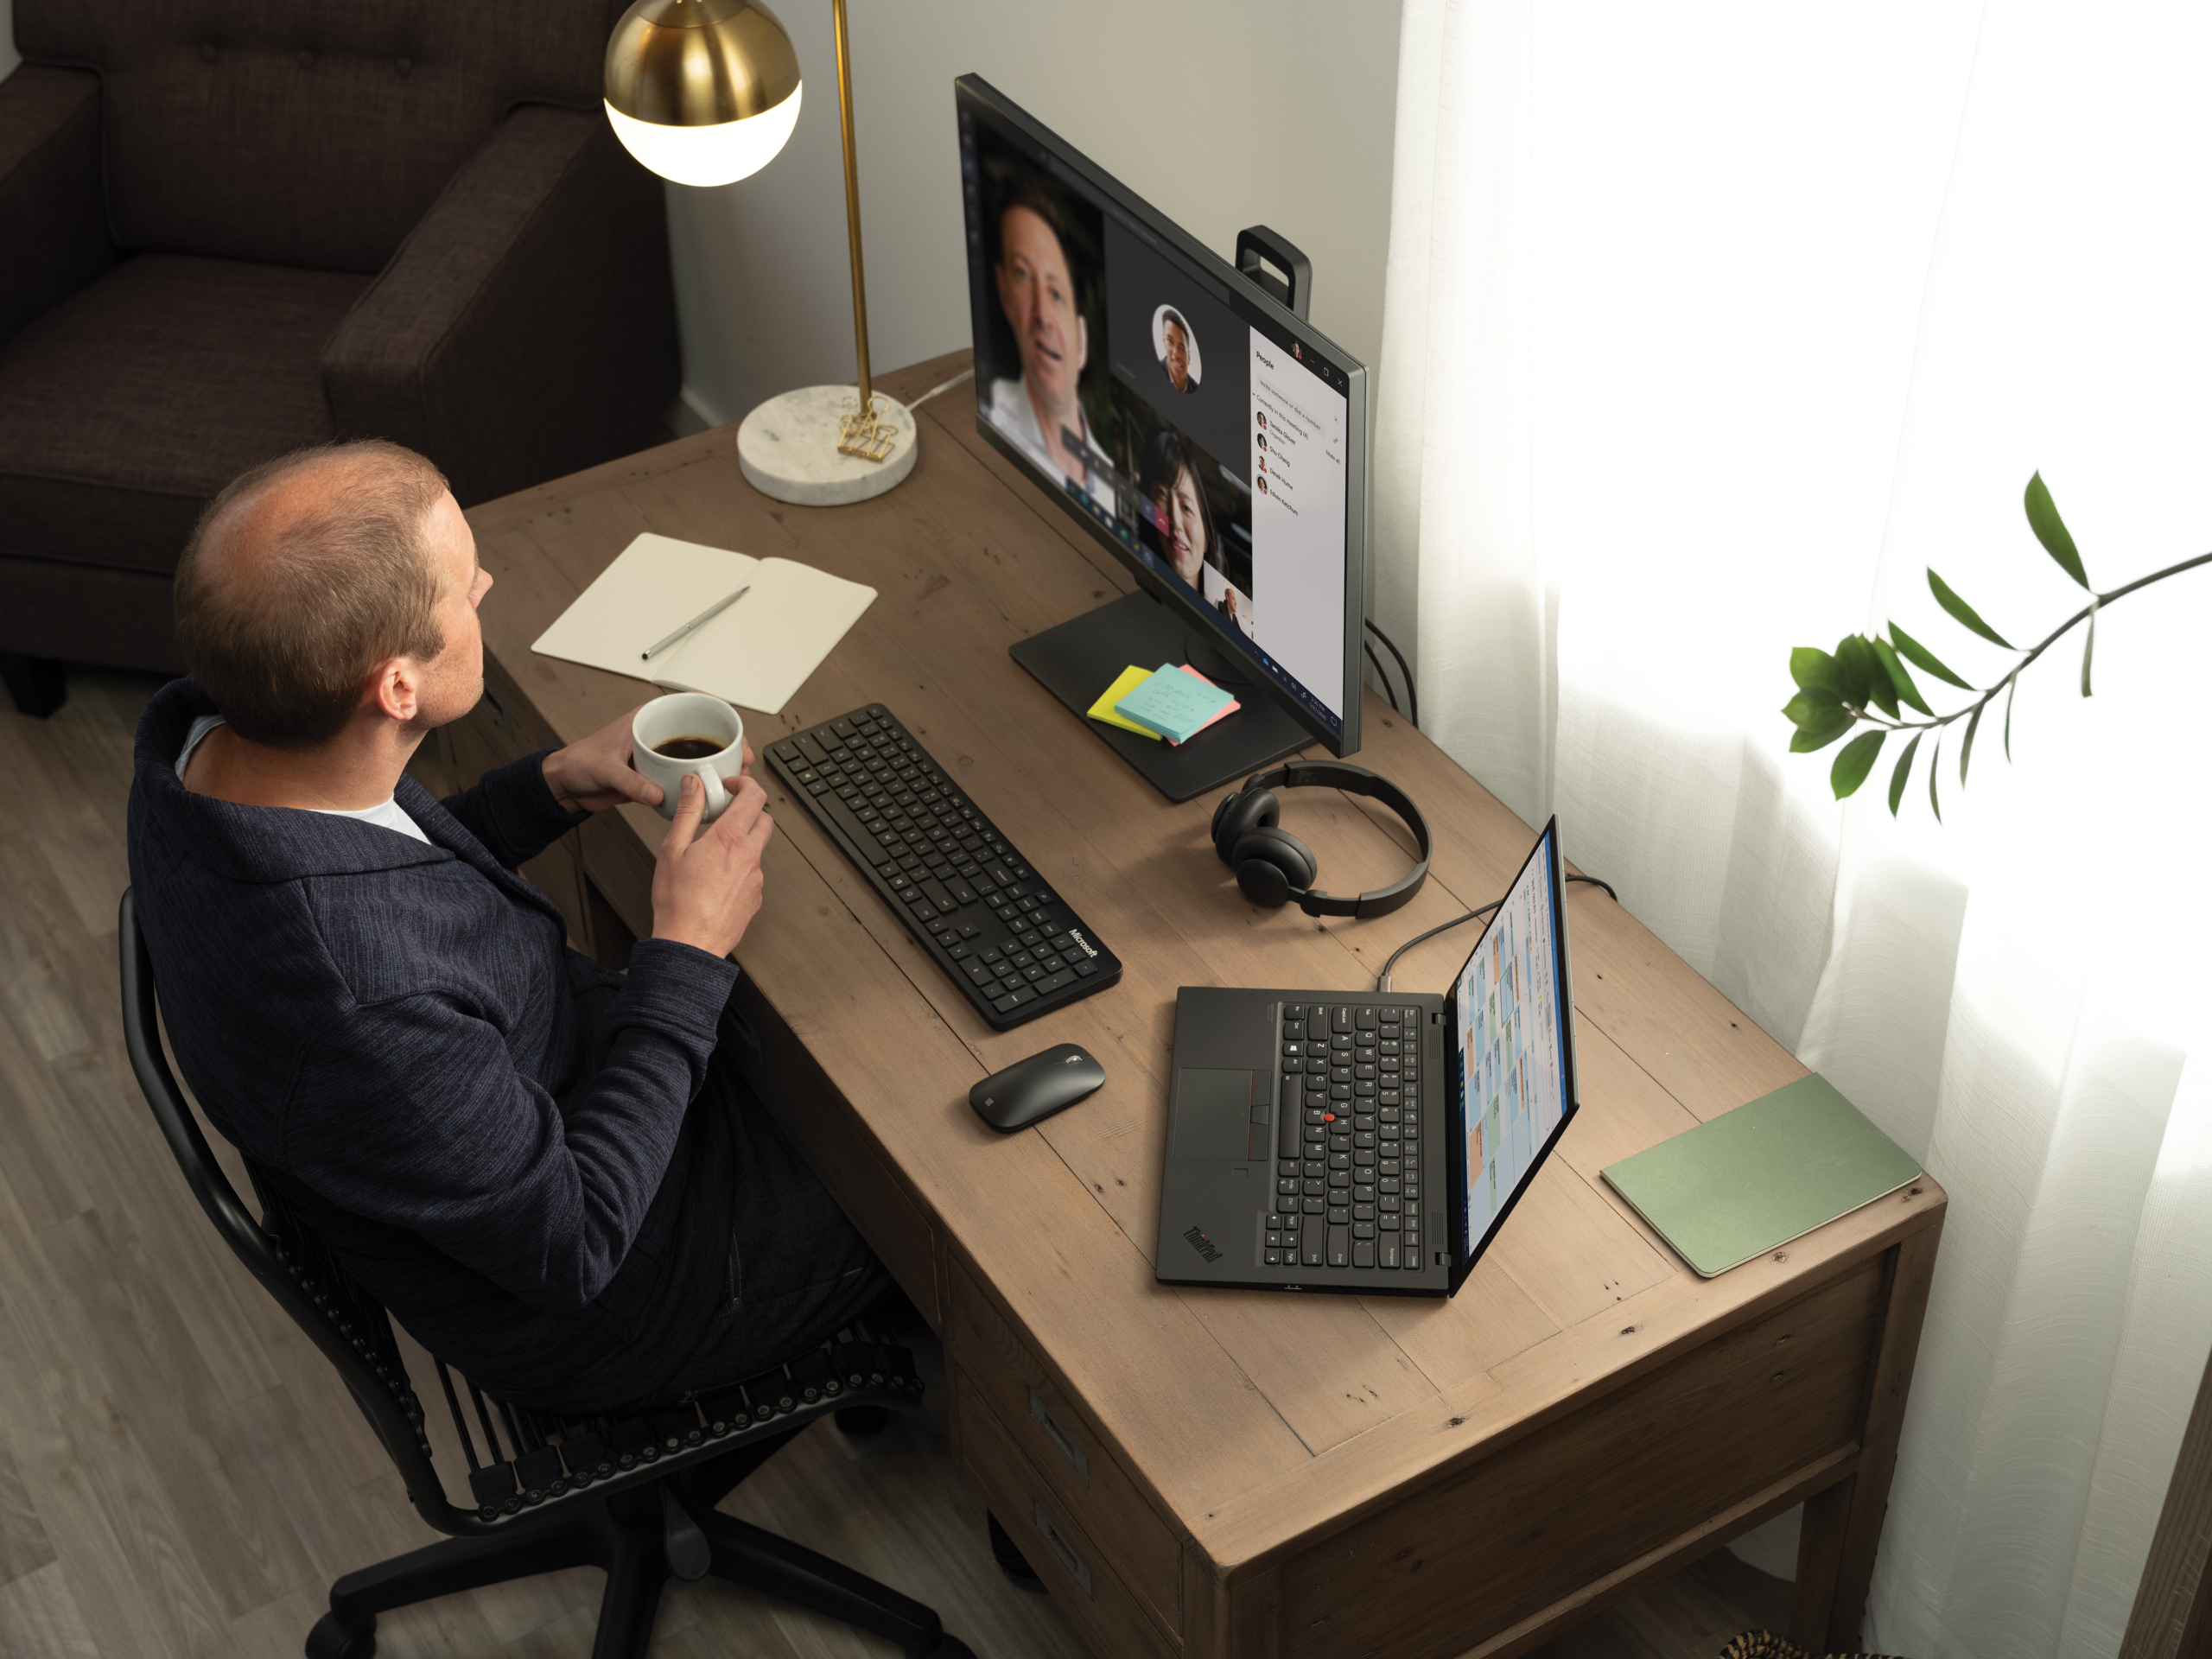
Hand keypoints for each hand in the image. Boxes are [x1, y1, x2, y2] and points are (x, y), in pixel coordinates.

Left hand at [540, 709, 751, 813]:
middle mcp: (657, 735)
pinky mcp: (657, 776)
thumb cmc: (578, 763)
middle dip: (725, 741)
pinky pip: (685, 777)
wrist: (566, 786)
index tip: (730, 718)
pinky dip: (701, 784)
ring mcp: (659, 756)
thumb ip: (630, 782)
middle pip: (700, 730)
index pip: (685, 702)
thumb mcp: (604, 769)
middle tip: (740, 756)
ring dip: (716, 765)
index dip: (712, 707)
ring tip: (733, 776)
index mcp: (645, 719)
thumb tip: (656, 792)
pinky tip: (712, 793)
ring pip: (696, 755)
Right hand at [650, 772, 773, 956]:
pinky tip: (717, 878)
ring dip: (743, 841)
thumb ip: (687, 811)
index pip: (754, 796)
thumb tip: (693, 785)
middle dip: (749, 810)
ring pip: (758, 848)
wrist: (690, 944)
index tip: (731, 785)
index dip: (745, 783)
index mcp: (729, 839)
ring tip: (714, 851)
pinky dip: (740, 867)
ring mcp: (756, 878)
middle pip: (765, 819)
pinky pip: (753, 872)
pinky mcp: (756, 897)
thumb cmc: (677, 902)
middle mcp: (750, 856)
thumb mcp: (672, 849)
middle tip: (726, 814)